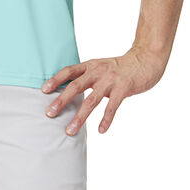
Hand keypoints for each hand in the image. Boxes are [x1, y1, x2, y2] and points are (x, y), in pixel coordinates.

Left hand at [41, 48, 166, 135]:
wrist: (146, 59)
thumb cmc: (121, 67)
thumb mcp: (101, 67)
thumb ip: (88, 77)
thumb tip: (70, 92)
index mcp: (90, 66)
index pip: (69, 71)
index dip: (56, 80)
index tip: (43, 91)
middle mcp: (98, 72)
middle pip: (75, 86)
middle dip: (61, 101)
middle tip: (49, 114)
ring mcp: (110, 80)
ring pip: (91, 100)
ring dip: (79, 117)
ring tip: (70, 131)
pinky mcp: (123, 88)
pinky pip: (112, 106)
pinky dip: (106, 119)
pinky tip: (100, 130)